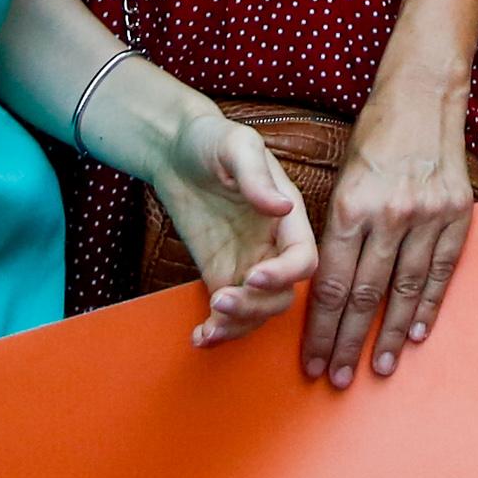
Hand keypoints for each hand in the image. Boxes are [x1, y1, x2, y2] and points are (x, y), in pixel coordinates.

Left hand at [141, 110, 320, 347]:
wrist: (175, 149)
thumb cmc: (211, 140)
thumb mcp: (236, 145)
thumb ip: (257, 176)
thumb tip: (282, 206)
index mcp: (288, 217)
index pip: (303, 258)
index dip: (284, 274)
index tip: (253, 275)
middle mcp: (273, 246)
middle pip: (283, 294)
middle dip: (255, 306)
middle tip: (221, 299)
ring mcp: (248, 263)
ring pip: (259, 312)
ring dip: (238, 326)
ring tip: (208, 327)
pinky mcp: (222, 274)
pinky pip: (229, 314)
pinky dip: (218, 332)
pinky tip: (200, 337)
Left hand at [300, 93, 473, 389]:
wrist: (422, 98)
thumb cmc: (374, 139)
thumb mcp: (341, 179)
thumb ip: (338, 233)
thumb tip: (329, 289)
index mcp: (349, 206)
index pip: (331, 284)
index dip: (320, 328)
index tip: (311, 359)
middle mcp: (387, 215)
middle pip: (364, 295)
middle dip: (347, 342)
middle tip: (336, 378)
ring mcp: (425, 216)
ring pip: (404, 290)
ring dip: (390, 335)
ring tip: (379, 368)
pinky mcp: (456, 215)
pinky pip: (441, 271)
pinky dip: (428, 305)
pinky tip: (417, 334)